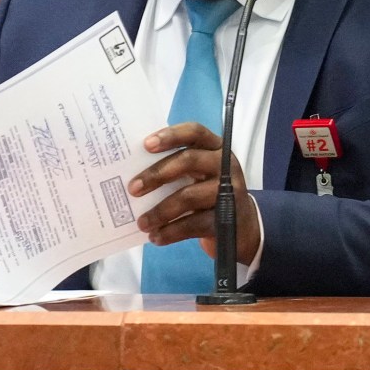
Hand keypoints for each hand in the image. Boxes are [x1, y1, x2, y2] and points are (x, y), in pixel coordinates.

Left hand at [128, 122, 261, 265]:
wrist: (241, 226)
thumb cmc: (206, 191)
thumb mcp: (197, 173)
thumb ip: (174, 165)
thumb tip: (129, 169)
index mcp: (214, 147)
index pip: (194, 132)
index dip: (171, 136)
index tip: (146, 144)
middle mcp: (225, 165)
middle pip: (189, 161)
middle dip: (157, 174)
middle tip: (132, 189)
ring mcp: (229, 192)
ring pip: (189, 196)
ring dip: (160, 211)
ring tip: (141, 222)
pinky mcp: (227, 219)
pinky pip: (195, 224)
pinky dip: (171, 232)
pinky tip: (156, 237)